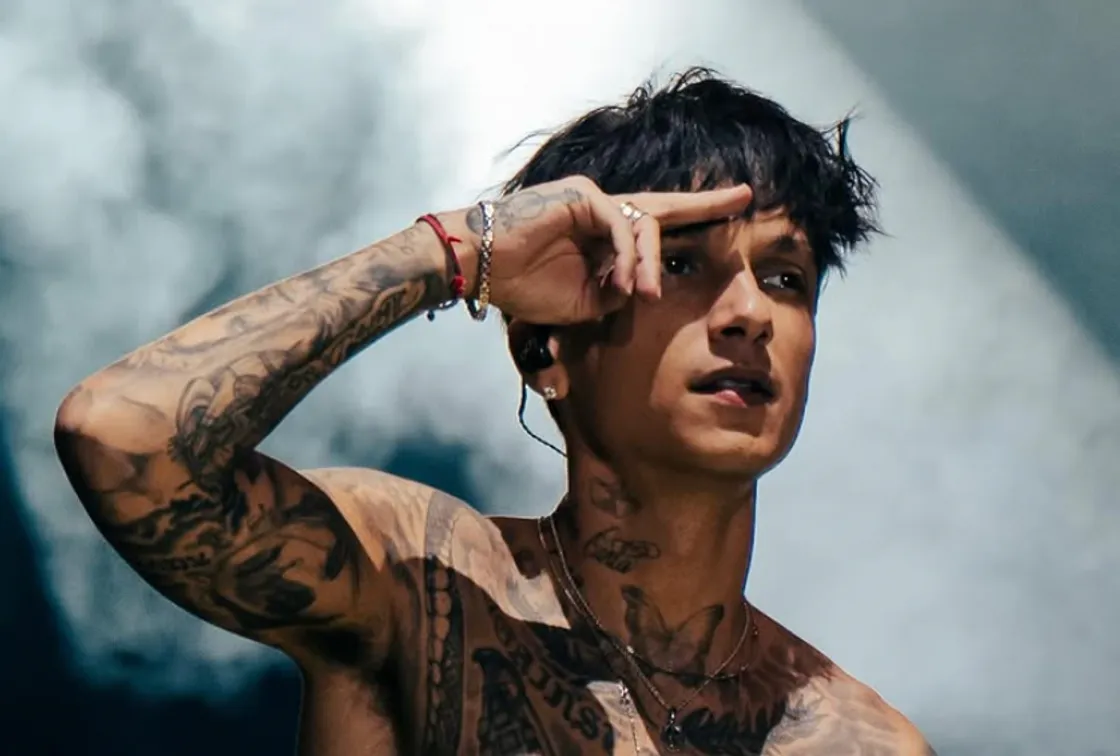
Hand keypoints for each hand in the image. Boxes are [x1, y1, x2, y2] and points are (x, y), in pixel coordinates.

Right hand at [442, 176, 753, 324]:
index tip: (739, 206)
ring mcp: (594, 199)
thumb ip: (615, 296)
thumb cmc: (525, 286)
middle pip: (665, 209)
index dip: (699, 215)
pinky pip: (619, 223)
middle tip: (742, 202)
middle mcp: (604, 211)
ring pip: (644, 224)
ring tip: (644, 294)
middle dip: (706, 205)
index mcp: (606, 236)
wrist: (484, 268)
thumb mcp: (584, 305)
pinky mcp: (582, 195)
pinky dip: (626, 254)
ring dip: (649, 265)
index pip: (660, 223)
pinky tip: (621, 280)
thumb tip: (639, 293)